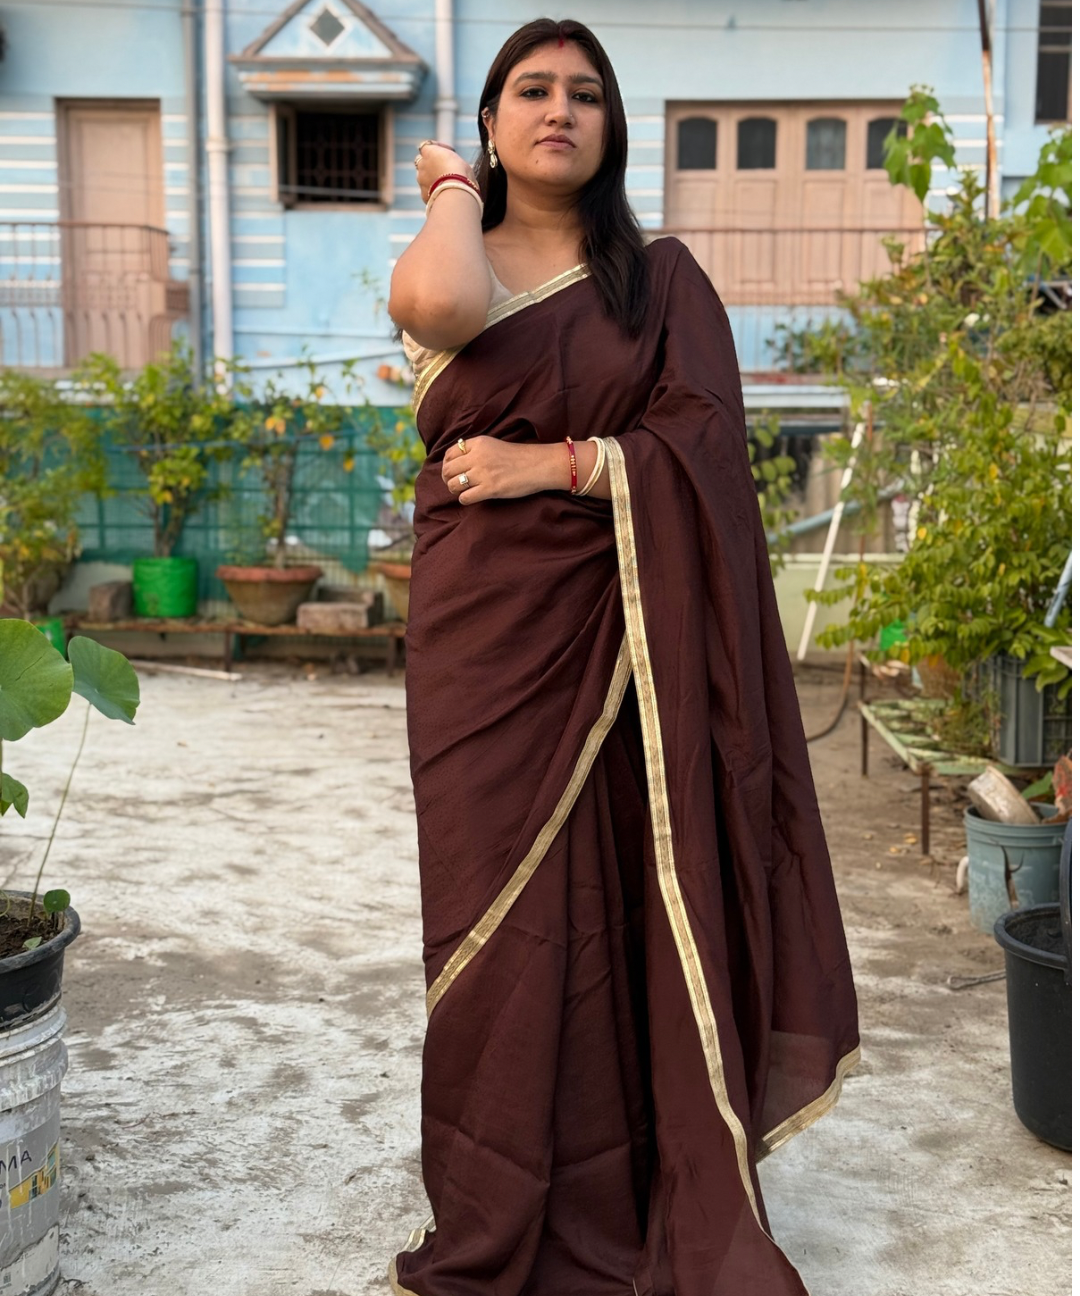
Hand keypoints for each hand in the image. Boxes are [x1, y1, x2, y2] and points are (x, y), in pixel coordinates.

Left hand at [415, 142, 476, 202]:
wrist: (457, 194)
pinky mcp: (424, 195)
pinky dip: (433, 192)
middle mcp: (422, 165)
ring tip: (445, 185)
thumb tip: (452, 168)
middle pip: (422, 162)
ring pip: (423, 178)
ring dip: (431, 179)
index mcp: (430, 152)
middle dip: (430, 165)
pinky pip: (427, 192)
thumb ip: (451, 161)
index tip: (447, 154)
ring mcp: (421, 181)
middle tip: (443, 169)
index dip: (436, 149)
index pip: (426, 147)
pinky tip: (444, 195)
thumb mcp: (460, 161)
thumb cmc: (462, 174)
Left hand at [441, 437, 564, 505]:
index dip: (447, 464)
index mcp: (478, 443)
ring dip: (455, 490)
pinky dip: (465, 499)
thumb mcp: (494, 445)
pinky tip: (472, 497)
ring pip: (453, 484)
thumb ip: (476, 450)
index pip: (450, 454)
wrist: (538, 465)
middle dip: (448, 479)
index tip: (452, 471)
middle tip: (455, 484)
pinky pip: (465, 497)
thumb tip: (457, 462)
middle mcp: (477, 457)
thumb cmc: (518, 457)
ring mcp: (483, 473)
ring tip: (463, 491)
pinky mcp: (489, 489)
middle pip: (448, 470)